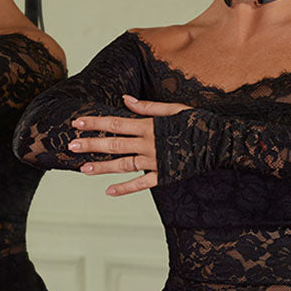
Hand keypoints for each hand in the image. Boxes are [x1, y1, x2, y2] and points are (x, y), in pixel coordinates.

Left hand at [68, 95, 189, 195]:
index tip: (77, 123)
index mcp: (150, 126)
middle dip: (91, 145)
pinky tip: (109, 191)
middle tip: (70, 146)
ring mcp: (156, 162)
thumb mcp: (173, 109)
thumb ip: (147, 106)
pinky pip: (141, 184)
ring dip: (102, 167)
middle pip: (114, 144)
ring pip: (124, 165)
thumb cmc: (197, 122)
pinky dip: (125, 188)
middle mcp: (149, 145)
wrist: (219, 143)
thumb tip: (124, 100)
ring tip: (83, 169)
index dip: (95, 123)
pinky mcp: (164, 176)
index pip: (116, 123)